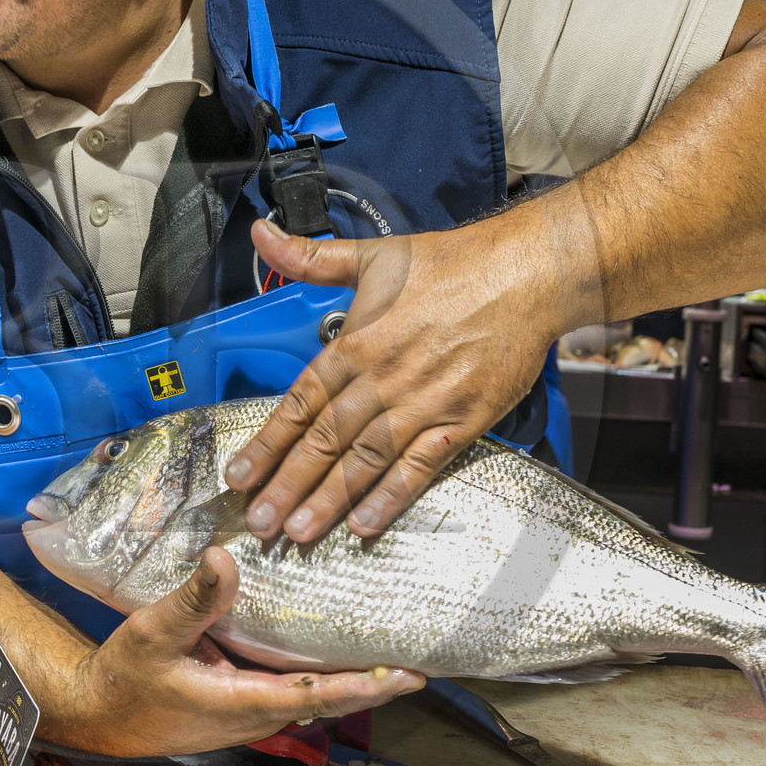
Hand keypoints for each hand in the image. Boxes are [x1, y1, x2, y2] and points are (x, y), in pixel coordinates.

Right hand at [53, 547, 419, 758]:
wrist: (98, 712)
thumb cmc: (124, 679)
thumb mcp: (153, 632)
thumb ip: (194, 599)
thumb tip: (225, 559)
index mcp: (244, 703)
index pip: (320, 695)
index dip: (367, 686)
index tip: (407, 676)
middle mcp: (257, 715)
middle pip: (331, 700)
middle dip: (375, 683)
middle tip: (418, 659)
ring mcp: (251, 714)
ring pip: (315, 698)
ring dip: (352, 681)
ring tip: (389, 653)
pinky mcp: (241, 705)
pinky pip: (294, 691)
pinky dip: (321, 675)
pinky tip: (332, 649)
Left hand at [223, 213, 566, 544]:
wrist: (527, 272)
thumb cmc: (453, 263)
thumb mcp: (373, 254)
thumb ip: (311, 258)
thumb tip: (261, 232)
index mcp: (357, 342)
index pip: (299, 402)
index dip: (266, 442)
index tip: (238, 475)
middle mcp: (384, 377)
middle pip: (325, 440)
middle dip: (286, 485)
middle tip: (257, 522)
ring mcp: (424, 402)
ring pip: (366, 459)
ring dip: (329, 499)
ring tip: (298, 532)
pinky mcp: (463, 419)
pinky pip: (421, 465)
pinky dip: (392, 495)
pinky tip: (365, 523)